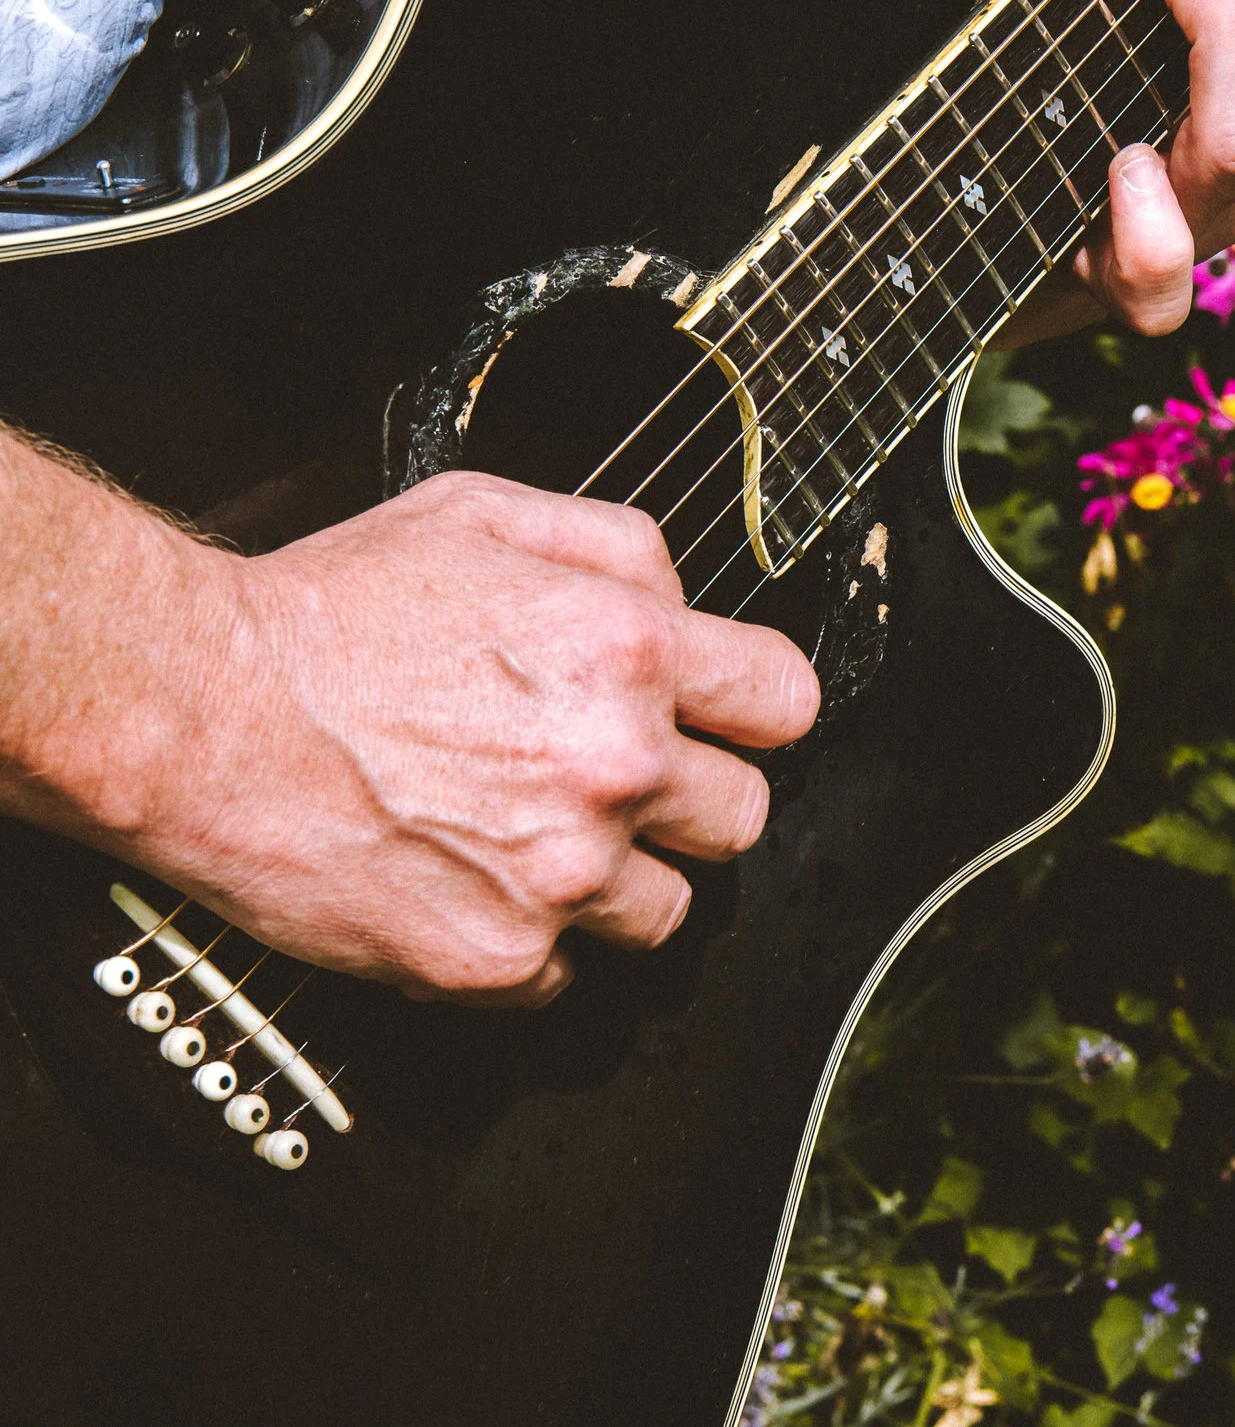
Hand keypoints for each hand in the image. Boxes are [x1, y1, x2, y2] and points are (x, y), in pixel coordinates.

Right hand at [48, 471, 818, 1007]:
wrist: (195, 708)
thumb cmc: (327, 612)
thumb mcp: (487, 514)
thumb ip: (620, 549)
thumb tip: (687, 600)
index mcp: (629, 652)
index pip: (787, 704)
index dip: (750, 710)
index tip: (721, 720)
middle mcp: (614, 766)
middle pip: (742, 819)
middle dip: (688, 800)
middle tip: (609, 781)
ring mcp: (562, 872)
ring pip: (667, 911)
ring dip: (614, 880)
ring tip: (526, 833)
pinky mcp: (497, 958)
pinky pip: (569, 974)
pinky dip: (529, 942)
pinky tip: (470, 880)